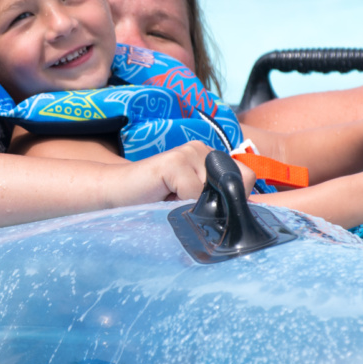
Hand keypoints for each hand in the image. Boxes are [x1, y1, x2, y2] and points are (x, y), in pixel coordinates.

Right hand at [108, 142, 254, 205]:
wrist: (115, 193)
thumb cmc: (154, 202)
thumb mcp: (192, 202)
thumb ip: (218, 201)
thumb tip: (243, 212)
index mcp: (211, 159)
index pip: (247, 177)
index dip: (233, 198)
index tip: (205, 206)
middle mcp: (204, 150)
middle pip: (234, 185)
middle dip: (214, 204)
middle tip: (182, 202)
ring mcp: (189, 152)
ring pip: (213, 192)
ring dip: (194, 206)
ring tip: (171, 199)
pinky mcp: (174, 161)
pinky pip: (193, 193)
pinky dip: (179, 205)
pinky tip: (161, 197)